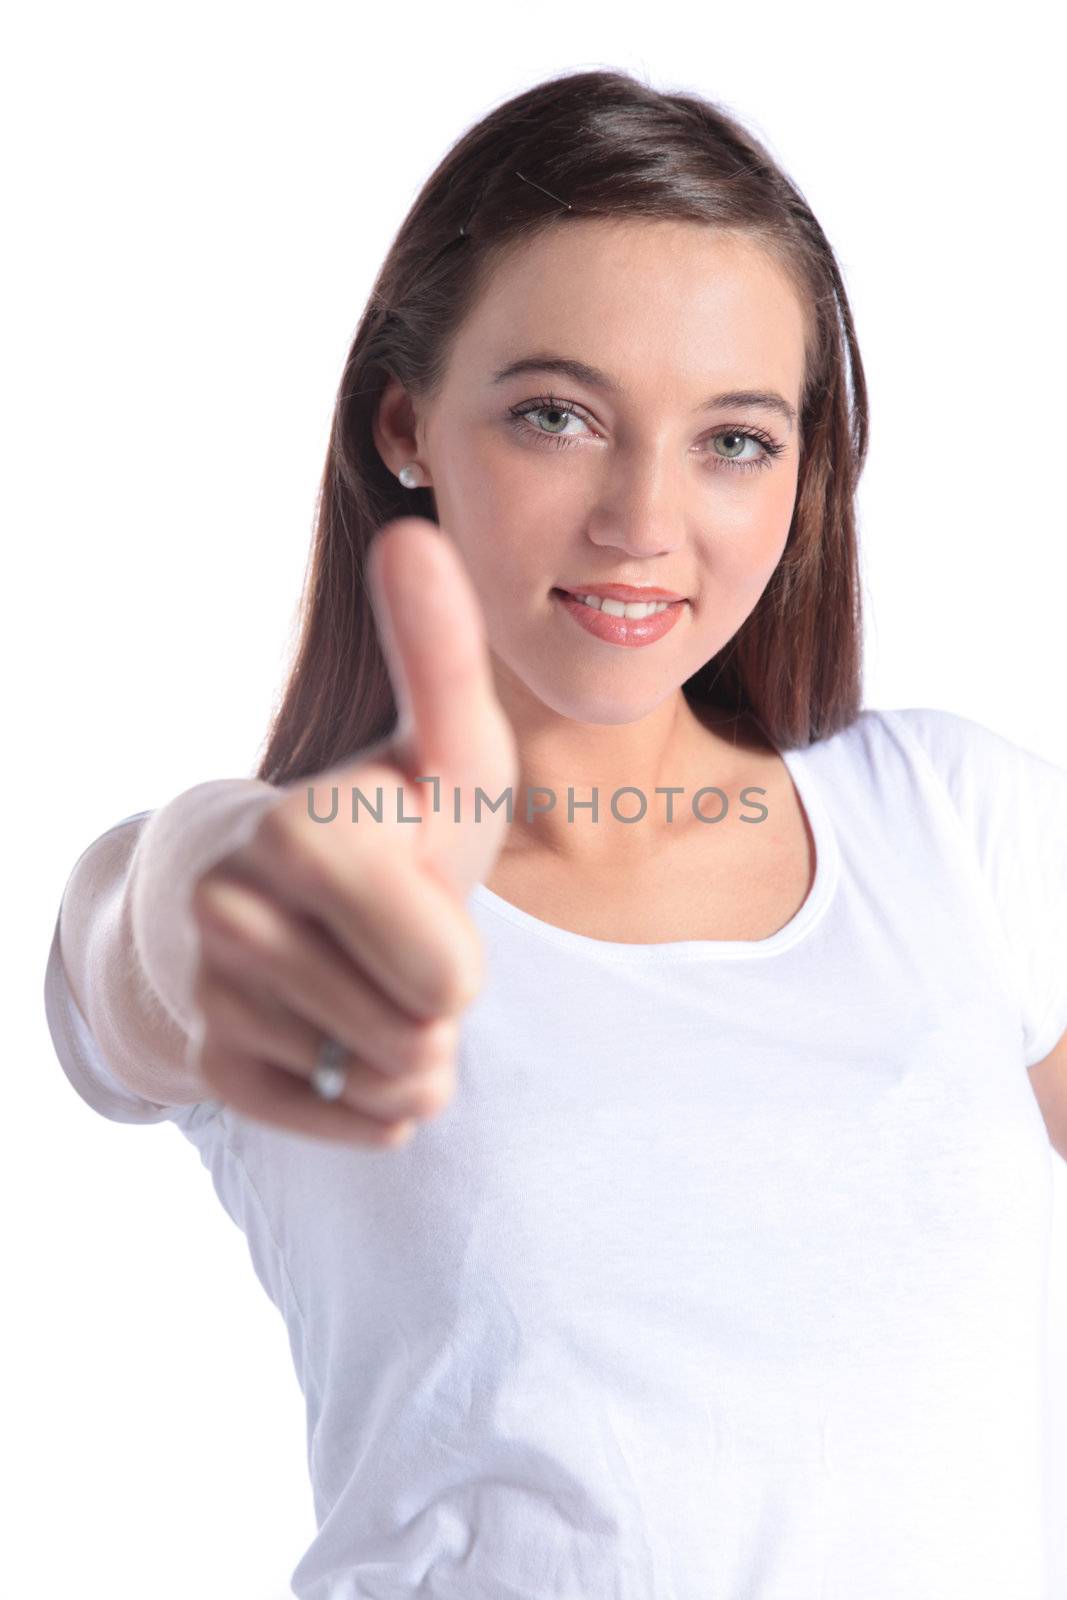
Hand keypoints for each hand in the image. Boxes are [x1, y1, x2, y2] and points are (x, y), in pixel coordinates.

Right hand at [187, 517, 517, 1146]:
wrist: (289, 894)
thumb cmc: (392, 816)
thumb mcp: (445, 745)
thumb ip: (439, 655)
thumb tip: (414, 531)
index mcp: (301, 835)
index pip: (443, 977)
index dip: (460, 954)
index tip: (418, 891)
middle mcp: (233, 914)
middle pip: (420, 1035)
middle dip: (438, 1002)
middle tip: (399, 937)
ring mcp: (212, 996)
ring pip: (386, 1081)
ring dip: (412, 1046)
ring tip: (375, 976)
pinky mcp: (210, 1067)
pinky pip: (345, 1127)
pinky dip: (376, 1100)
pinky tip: (353, 1037)